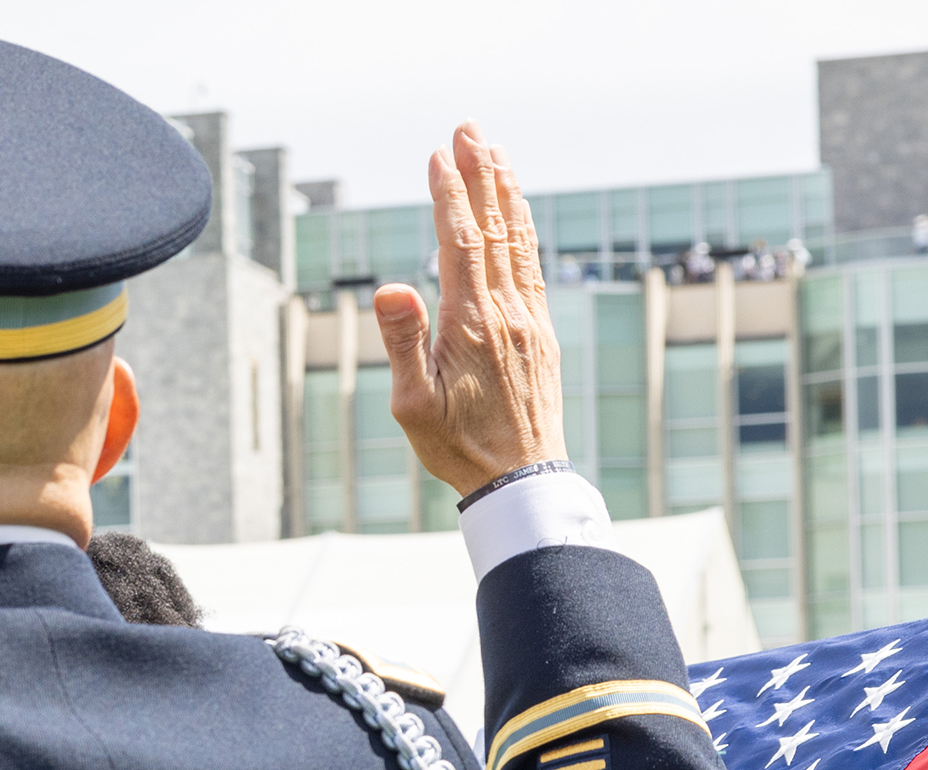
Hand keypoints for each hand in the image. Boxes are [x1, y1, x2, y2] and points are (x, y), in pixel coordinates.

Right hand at [376, 126, 563, 497]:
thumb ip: (403, 341)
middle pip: (496, 227)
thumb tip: (391, 287)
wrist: (520, 479)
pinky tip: (517, 213)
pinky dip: (524, 229)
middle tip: (469, 128)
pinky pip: (534, 266)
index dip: (450, 195)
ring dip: (506, 193)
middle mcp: (509, 312)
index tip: (438, 155)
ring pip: (520, 241)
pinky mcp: (540, 332)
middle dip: (481, 174)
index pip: (461, 242)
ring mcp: (531, 319)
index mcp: (473, 324)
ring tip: (495, 153)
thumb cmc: (457, 447)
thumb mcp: (413, 404)